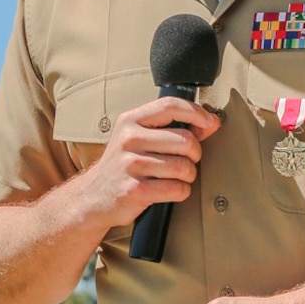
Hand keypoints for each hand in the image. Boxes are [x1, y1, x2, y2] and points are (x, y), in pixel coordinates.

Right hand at [79, 97, 218, 230]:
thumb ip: (173, 128)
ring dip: (188, 176)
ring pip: (184, 167)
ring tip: (177, 177)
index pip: (170, 106)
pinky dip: (181, 192)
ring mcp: (130, 164)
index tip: (209, 123)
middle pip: (185, 140)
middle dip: (195, 154)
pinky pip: (177, 189)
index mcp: (130, 121)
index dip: (197, 113)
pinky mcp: (135, 189)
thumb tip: (211, 122)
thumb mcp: (140, 138)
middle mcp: (129, 139)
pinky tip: (170, 190)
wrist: (94, 197)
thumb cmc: (123, 165)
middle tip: (187, 160)